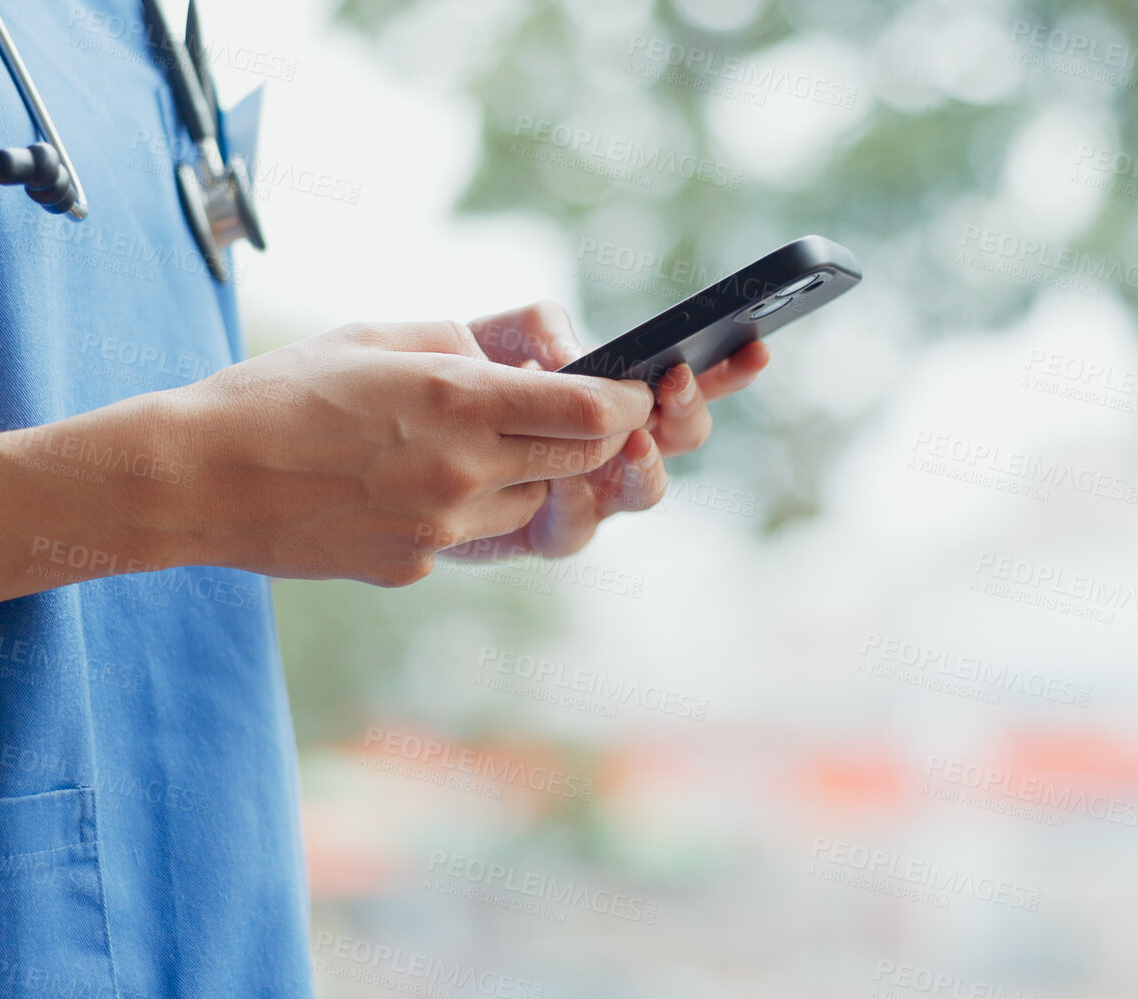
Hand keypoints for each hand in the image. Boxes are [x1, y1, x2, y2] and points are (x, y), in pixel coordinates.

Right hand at [150, 320, 652, 585]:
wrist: (198, 478)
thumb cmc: (279, 392)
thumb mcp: (376, 337)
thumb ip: (462, 347)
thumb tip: (521, 362)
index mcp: (459, 401)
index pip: (591, 410)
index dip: (629, 401)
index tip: (637, 391)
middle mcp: (463, 471)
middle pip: (578, 464)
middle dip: (593, 440)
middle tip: (580, 418)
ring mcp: (439, 528)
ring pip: (529, 507)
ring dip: (526, 478)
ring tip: (464, 447)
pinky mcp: (413, 566)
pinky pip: (465, 536)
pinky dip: (458, 511)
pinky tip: (396, 485)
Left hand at [451, 302, 771, 559]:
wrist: (387, 439)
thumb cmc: (449, 384)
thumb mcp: (492, 333)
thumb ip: (535, 326)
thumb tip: (570, 353)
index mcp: (619, 400)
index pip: (689, 383)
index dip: (729, 369)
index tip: (751, 347)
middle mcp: (615, 451)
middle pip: (682, 439)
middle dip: (687, 411)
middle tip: (672, 383)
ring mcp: (585, 496)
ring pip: (642, 492)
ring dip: (646, 465)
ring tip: (632, 439)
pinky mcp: (540, 534)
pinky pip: (575, 529)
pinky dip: (577, 502)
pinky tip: (564, 479)